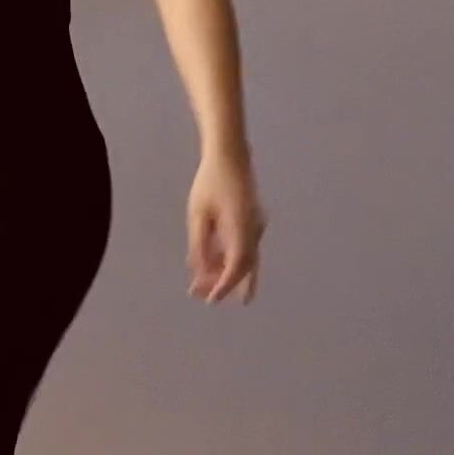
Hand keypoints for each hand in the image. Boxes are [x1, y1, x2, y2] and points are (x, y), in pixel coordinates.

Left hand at [186, 145, 267, 304]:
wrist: (231, 155)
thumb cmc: (210, 182)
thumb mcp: (198, 215)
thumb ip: (200, 245)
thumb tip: (200, 272)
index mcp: (242, 229)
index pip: (236, 267)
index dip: (224, 286)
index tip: (210, 299)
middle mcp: (254, 231)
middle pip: (244, 268)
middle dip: (225, 285)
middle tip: (203, 297)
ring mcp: (255, 227)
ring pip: (245, 259)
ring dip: (226, 273)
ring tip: (204, 285)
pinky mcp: (251, 223)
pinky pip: (243, 248)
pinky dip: (228, 259)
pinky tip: (212, 265)